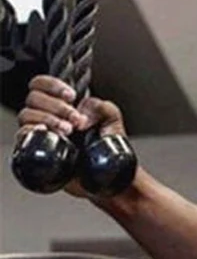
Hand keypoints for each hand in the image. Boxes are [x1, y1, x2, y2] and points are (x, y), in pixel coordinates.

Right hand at [17, 74, 128, 197]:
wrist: (106, 174)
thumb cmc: (107, 146)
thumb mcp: (112, 119)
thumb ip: (102, 107)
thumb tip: (82, 113)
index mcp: (62, 104)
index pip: (41, 84)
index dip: (52, 85)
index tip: (72, 96)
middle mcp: (47, 115)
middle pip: (34, 98)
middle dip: (57, 106)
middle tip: (76, 120)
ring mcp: (41, 132)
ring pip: (26, 115)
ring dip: (48, 119)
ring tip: (69, 131)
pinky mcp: (36, 149)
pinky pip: (23, 136)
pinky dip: (33, 131)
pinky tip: (48, 133)